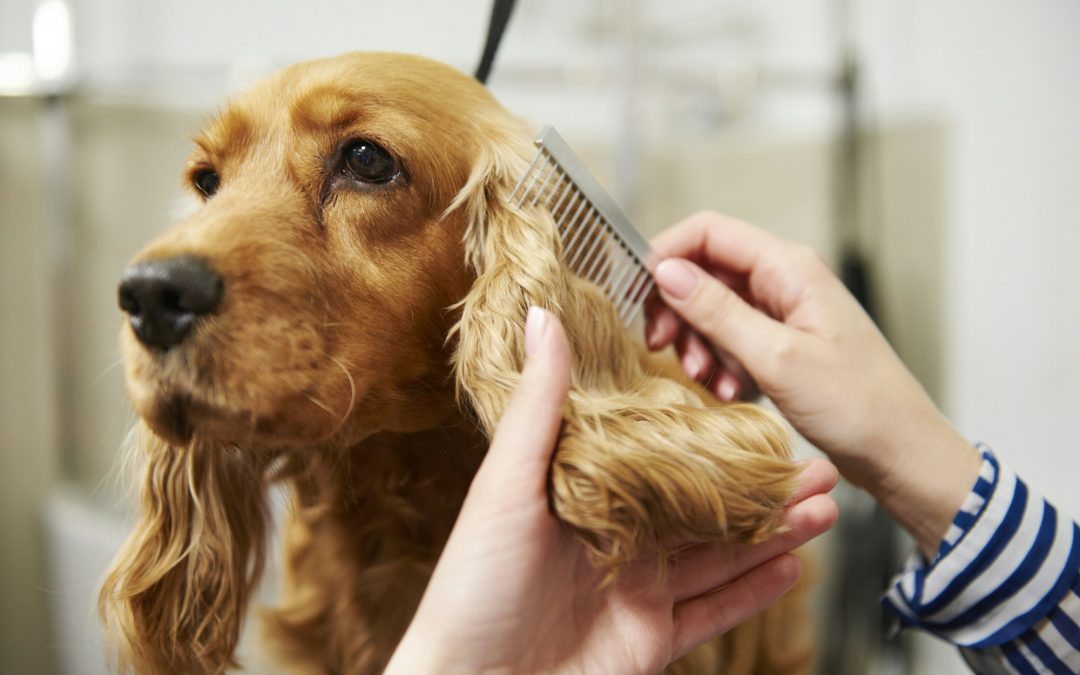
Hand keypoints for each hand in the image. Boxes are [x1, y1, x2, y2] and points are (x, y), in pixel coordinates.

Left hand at [385, 307, 838, 674]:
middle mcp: (617, 539)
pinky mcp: (651, 639)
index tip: (754, 411)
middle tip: (814, 463)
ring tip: (825, 507)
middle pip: (703, 506)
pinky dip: (755, 591)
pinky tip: (793, 566)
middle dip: (761, 486)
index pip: (660, 456)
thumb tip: (541, 318)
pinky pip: (714, 612)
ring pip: (721, 555)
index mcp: (584, 495)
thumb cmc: (473, 584)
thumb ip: (539, 405)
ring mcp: (637, 591)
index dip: (709, 435)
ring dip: (773, 532)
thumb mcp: (505, 483)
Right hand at [646, 211, 981, 555]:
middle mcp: (785, 281)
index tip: (639, 295)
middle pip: (706, 271)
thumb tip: (666, 272)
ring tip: (707, 380)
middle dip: (678, 309)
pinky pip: (733, 340)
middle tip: (662, 347)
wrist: (902, 453)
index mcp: (789, 268)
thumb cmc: (857, 405)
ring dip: (699, 343)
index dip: (667, 254)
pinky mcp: (784, 345)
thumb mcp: (776, 357)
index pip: (709, 232)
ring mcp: (784, 314)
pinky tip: (731, 393)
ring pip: (715, 310)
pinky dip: (721, 363)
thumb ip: (718, 311)